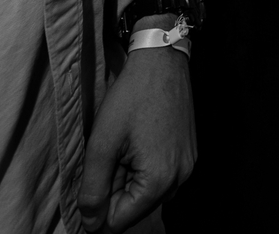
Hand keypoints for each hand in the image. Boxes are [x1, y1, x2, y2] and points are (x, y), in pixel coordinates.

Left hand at [78, 49, 195, 231]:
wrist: (163, 60)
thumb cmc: (131, 98)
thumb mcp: (102, 144)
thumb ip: (93, 189)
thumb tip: (91, 223)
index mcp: (159, 180)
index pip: (120, 221)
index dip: (97, 210)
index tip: (90, 182)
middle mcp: (179, 179)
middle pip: (136, 208)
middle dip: (114, 191)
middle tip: (108, 155)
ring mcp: (187, 166)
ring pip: (148, 192)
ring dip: (128, 179)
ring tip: (122, 147)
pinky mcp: (188, 154)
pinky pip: (162, 176)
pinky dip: (144, 168)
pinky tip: (136, 142)